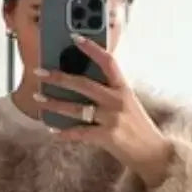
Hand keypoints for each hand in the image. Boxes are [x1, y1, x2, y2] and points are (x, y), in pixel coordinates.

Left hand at [34, 35, 172, 187]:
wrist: (153, 153)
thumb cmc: (138, 128)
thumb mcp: (128, 104)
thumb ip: (109, 93)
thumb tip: (81, 84)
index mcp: (123, 89)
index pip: (108, 62)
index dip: (92, 48)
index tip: (75, 37)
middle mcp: (117, 100)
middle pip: (83, 84)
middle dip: (58, 77)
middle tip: (40, 72)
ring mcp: (112, 118)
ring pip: (76, 108)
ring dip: (54, 103)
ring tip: (37, 99)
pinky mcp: (108, 136)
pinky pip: (80, 132)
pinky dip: (64, 132)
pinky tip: (52, 130)